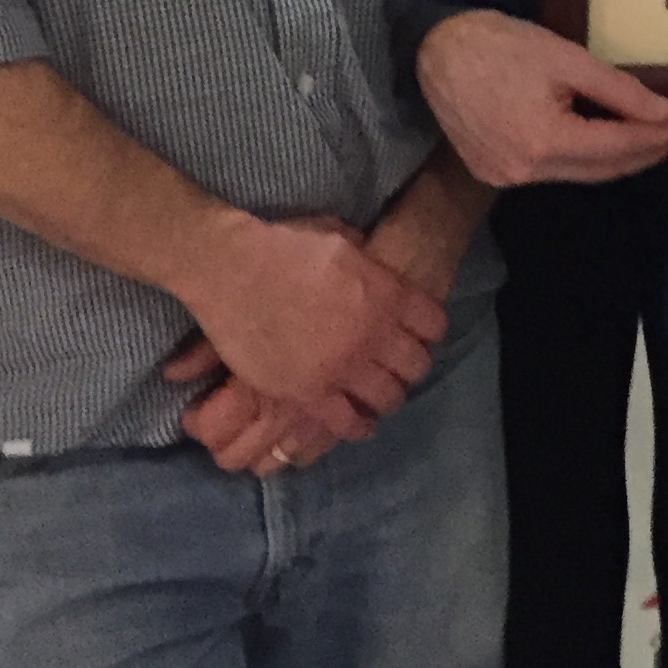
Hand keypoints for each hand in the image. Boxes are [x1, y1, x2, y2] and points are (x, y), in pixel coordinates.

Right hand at [167, 179, 480, 473]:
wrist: (232, 268)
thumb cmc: (286, 245)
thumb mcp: (346, 241)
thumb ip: (370, 265)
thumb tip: (378, 269)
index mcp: (388, 294)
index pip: (434, 324)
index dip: (429, 331)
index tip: (420, 336)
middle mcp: (373, 334)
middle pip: (416, 365)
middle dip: (412, 367)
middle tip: (399, 368)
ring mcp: (341, 367)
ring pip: (387, 397)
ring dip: (388, 396)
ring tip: (380, 396)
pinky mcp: (307, 392)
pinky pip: (345, 422)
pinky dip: (358, 426)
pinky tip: (360, 424)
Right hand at [416, 9, 667, 187]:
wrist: (436, 49)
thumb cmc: (501, 44)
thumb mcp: (567, 57)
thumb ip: (618, 90)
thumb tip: (661, 113)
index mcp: (544, 141)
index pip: (617, 149)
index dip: (655, 139)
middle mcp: (525, 171)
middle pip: (600, 171)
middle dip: (642, 153)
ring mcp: (505, 177)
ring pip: (577, 175)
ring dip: (613, 158)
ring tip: (646, 137)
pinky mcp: (492, 172)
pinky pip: (551, 172)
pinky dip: (580, 158)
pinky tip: (600, 141)